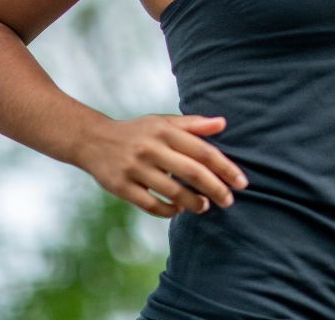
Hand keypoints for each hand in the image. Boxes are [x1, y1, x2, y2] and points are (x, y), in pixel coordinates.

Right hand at [74, 113, 248, 218]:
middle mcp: (151, 148)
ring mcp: (135, 168)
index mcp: (165, 131)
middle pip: (192, 173)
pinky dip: (168, 210)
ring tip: (204, 207)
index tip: (241, 183)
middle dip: (215, 189)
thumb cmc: (138, 132)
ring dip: (193, 203)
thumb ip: (193, 124)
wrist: (93, 140)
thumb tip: (222, 123)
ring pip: (173, 192)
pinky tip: (178, 210)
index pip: (203, 151)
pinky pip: (151, 205)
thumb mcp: (163, 122)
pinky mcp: (121, 187)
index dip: (225, 168)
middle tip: (228, 201)